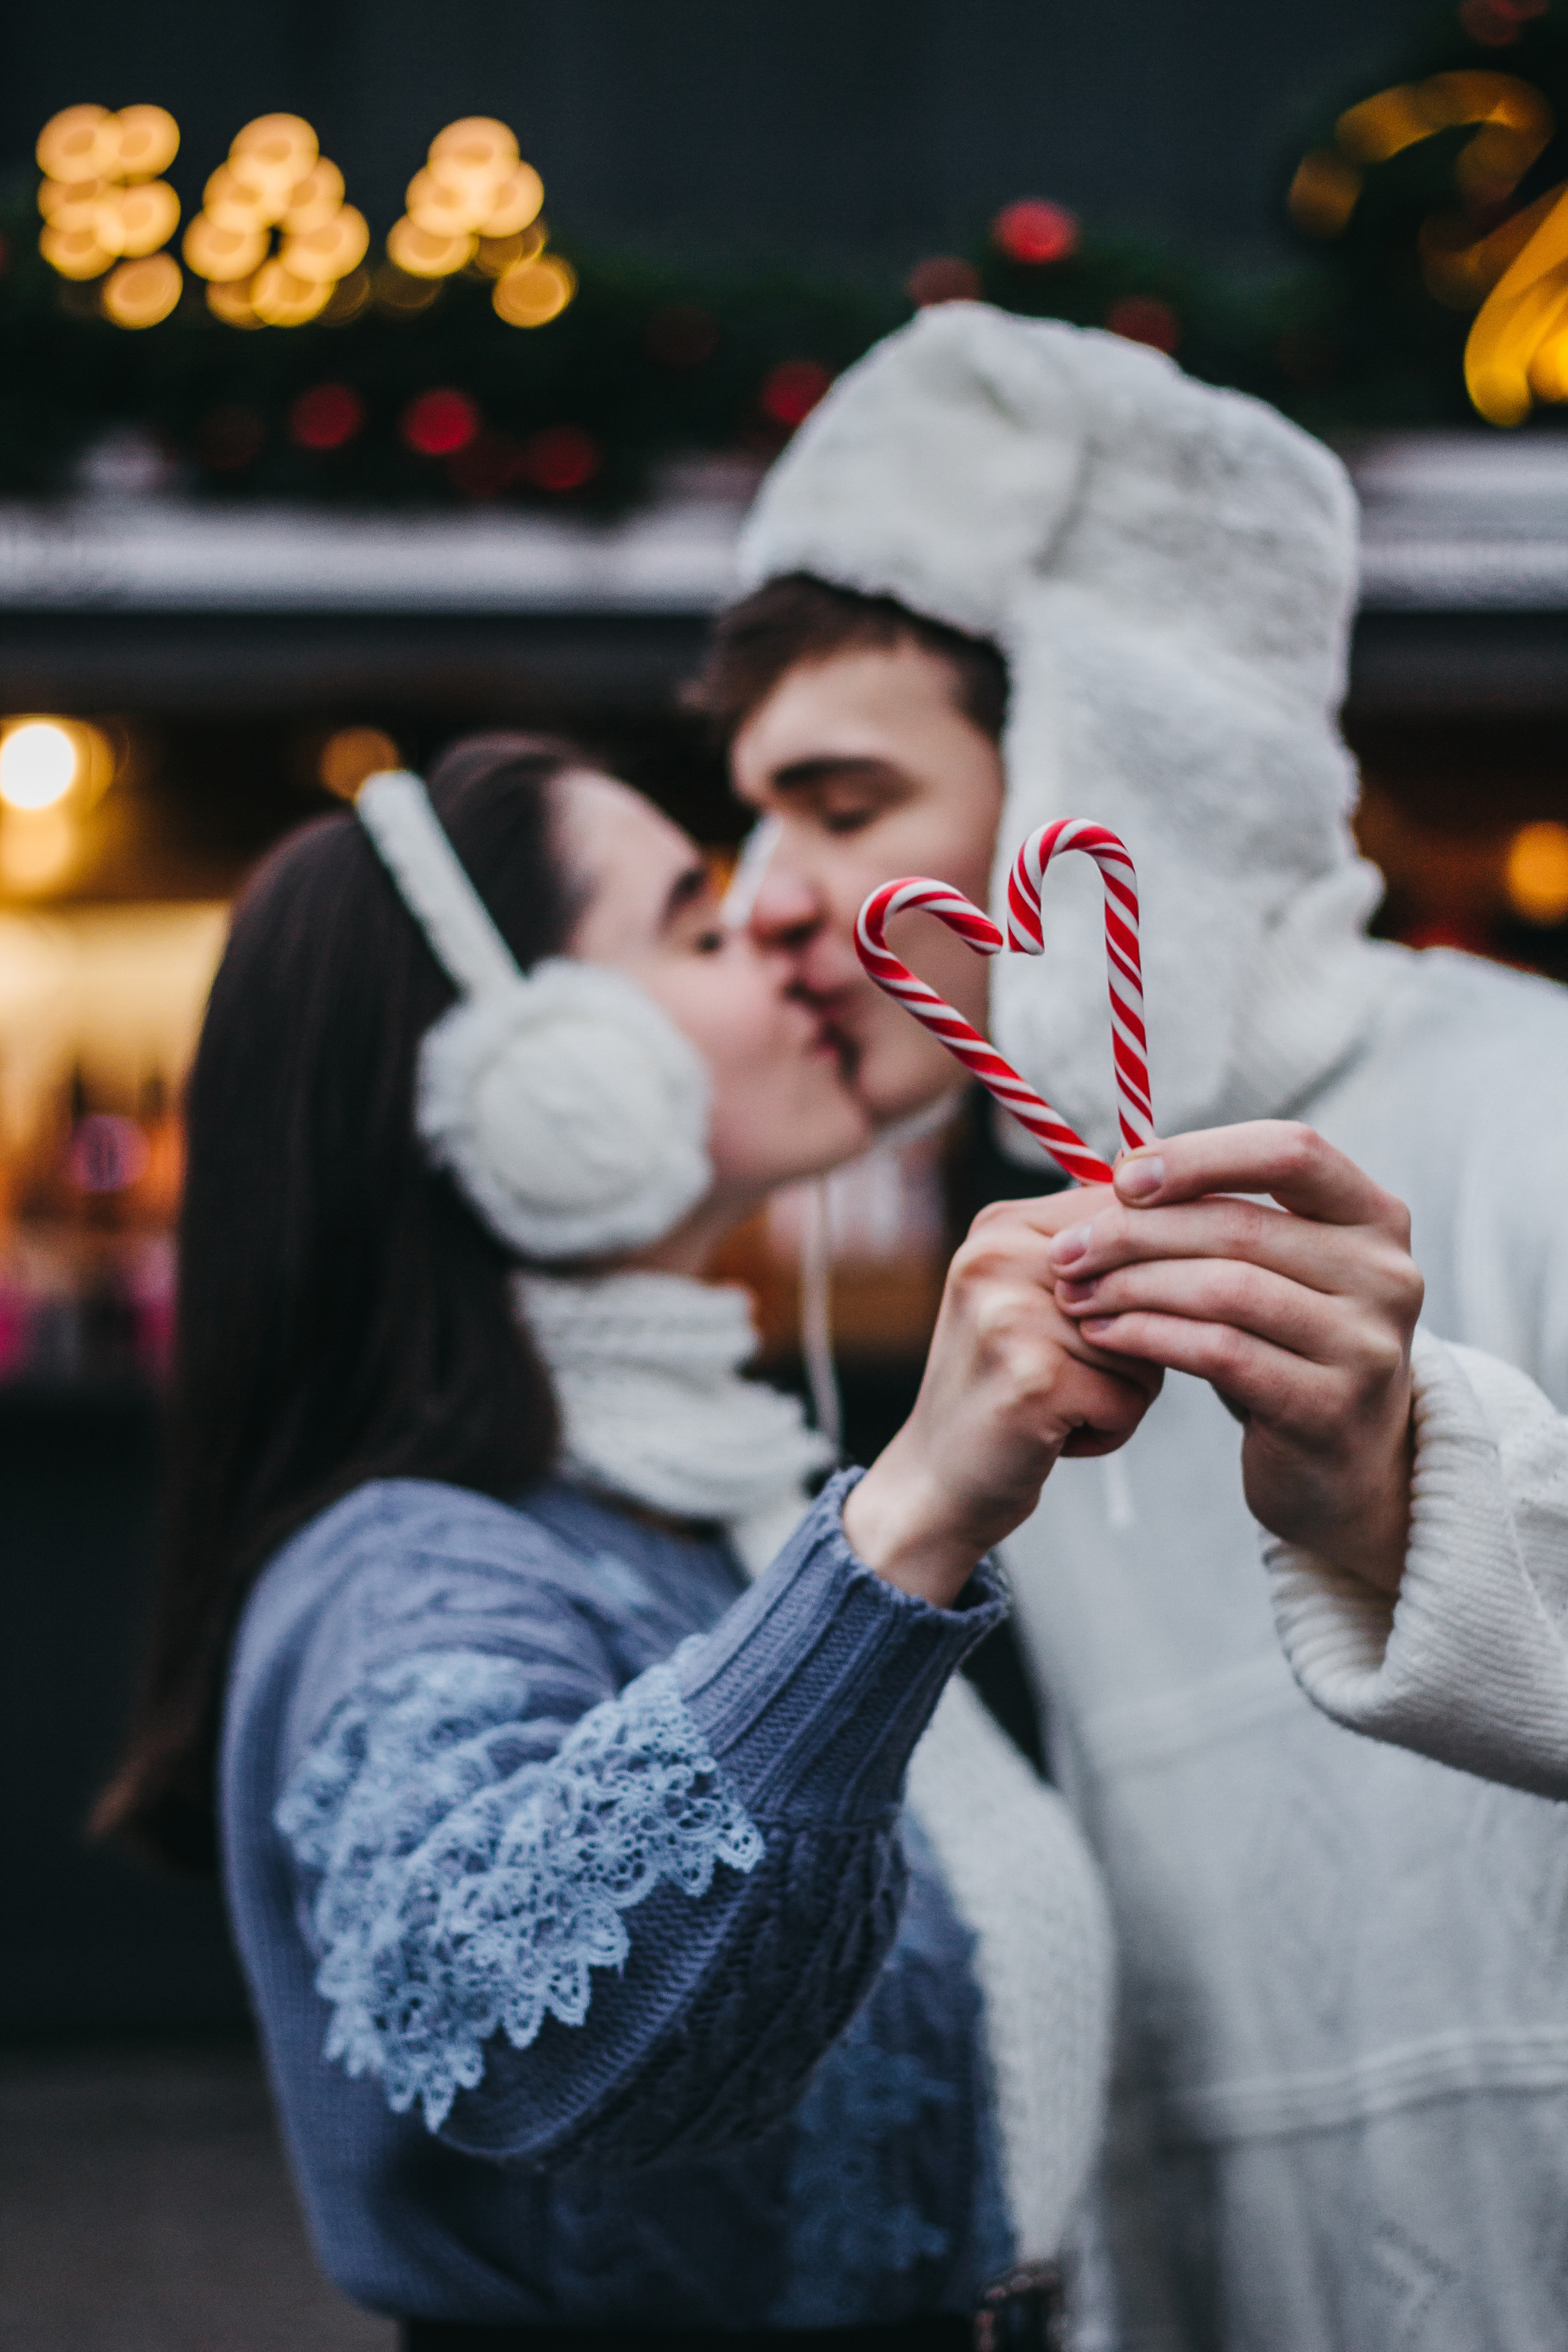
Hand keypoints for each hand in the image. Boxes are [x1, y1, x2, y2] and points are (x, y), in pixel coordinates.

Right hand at [844, 1190, 1163, 1605]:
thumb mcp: (1034, 1300)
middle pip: (1146, 1282)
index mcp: (1001, 1226)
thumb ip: (1099, 1256)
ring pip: (1146, 1343)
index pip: (1130, 1215)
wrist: (935, 1483)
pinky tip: (1056, 1435)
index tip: (1098, 1325)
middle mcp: (997, 1256)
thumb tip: (1197, 1213)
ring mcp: (1010, 1315)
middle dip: (1135, 1341)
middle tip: (1073, 1372)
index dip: (1150, 1279)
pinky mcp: (1033, 1377)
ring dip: (1122, 1390)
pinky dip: (1110, 1428)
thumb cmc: (1003, 1390)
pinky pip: (1131, 1397)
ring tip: (1058, 1405)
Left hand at [1049, 1123, 1423, 1593]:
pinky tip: (1105, 1333)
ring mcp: (1364, 1345)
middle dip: (1136, 1233)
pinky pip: (1220, 1353)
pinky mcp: (1328, 1407)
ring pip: (1226, 1289)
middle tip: (1067, 1252)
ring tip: (1077, 1294)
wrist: (1344, 1467)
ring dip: (1133, 1286)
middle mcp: (1386, 1275)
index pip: (1290, 1151)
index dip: (1199, 1156)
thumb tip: (1120, 1167)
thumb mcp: (1276, 1269)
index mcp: (1375, 1217)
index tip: (1122, 1176)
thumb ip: (1219, 1214)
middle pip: (1242, 1227)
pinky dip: (1150, 1335)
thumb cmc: (1287, 1346)